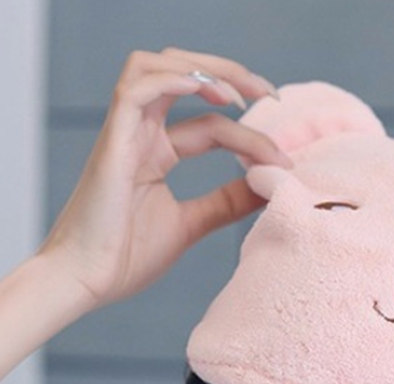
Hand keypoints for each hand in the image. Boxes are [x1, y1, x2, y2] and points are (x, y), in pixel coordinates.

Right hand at [38, 47, 290, 308]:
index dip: (251, 137)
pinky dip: (174, 80)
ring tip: (242, 95)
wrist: (85, 283)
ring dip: (203, 70)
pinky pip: (137, 90)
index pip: (212, 125)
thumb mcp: (191, 224)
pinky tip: (212, 94)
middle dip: (230, 75)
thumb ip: (226, 203)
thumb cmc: (125, 257)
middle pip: (184, 76)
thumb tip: (269, 187)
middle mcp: (139, 134)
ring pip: (157, 68)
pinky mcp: (112, 144)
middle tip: (271, 92)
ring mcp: (123, 135)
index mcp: (156, 152)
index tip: (286, 164)